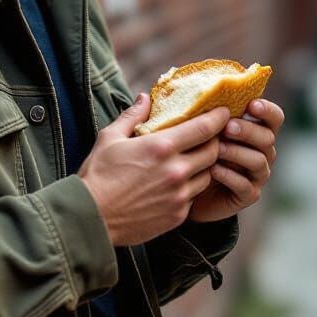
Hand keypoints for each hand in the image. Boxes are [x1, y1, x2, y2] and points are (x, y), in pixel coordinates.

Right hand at [78, 94, 229, 245]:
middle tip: (209, 136)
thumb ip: (132, 116)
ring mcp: (179, 196)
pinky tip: (177, 183)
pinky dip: (191, 187)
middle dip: (215, 141)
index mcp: (160, 147)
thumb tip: (145, 98)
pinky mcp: (177, 216)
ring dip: (204, 166)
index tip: (224, 112)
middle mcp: (176, 171)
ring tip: (193, 160)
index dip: (219, 117)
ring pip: (208, 175)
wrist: (91, 218)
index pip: (204, 128)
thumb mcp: (110, 138)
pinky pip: (194, 196)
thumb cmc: (97, 175)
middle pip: (213, 151)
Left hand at [186, 99, 284, 222]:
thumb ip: (206, 112)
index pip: (274, 117)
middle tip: (228, 127)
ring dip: (237, 152)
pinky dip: (230, 176)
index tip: (251, 105)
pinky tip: (213, 170)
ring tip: (217, 149)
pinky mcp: (248, 195)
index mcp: (256, 130)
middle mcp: (262, 151)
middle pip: (267, 137)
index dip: (267, 110)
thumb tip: (197, 89)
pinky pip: (246, 186)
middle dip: (248, 130)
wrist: (189, 187)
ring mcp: (257, 175)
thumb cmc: (195, 149)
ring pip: (258, 161)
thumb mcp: (200, 128)